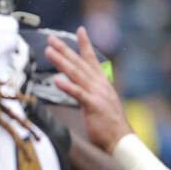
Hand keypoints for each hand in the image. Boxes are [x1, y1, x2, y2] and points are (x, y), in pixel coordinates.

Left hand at [44, 27, 131, 152]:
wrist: (121, 139)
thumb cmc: (109, 124)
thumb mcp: (101, 102)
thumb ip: (91, 91)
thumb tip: (81, 85)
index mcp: (101, 83)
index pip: (91, 59)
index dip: (85, 44)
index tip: (79, 30)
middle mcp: (99, 84)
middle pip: (79, 63)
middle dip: (64, 49)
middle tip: (51, 38)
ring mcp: (97, 94)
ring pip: (76, 74)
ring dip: (61, 62)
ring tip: (49, 52)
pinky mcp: (93, 106)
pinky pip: (78, 94)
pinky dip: (67, 86)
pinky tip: (56, 80)